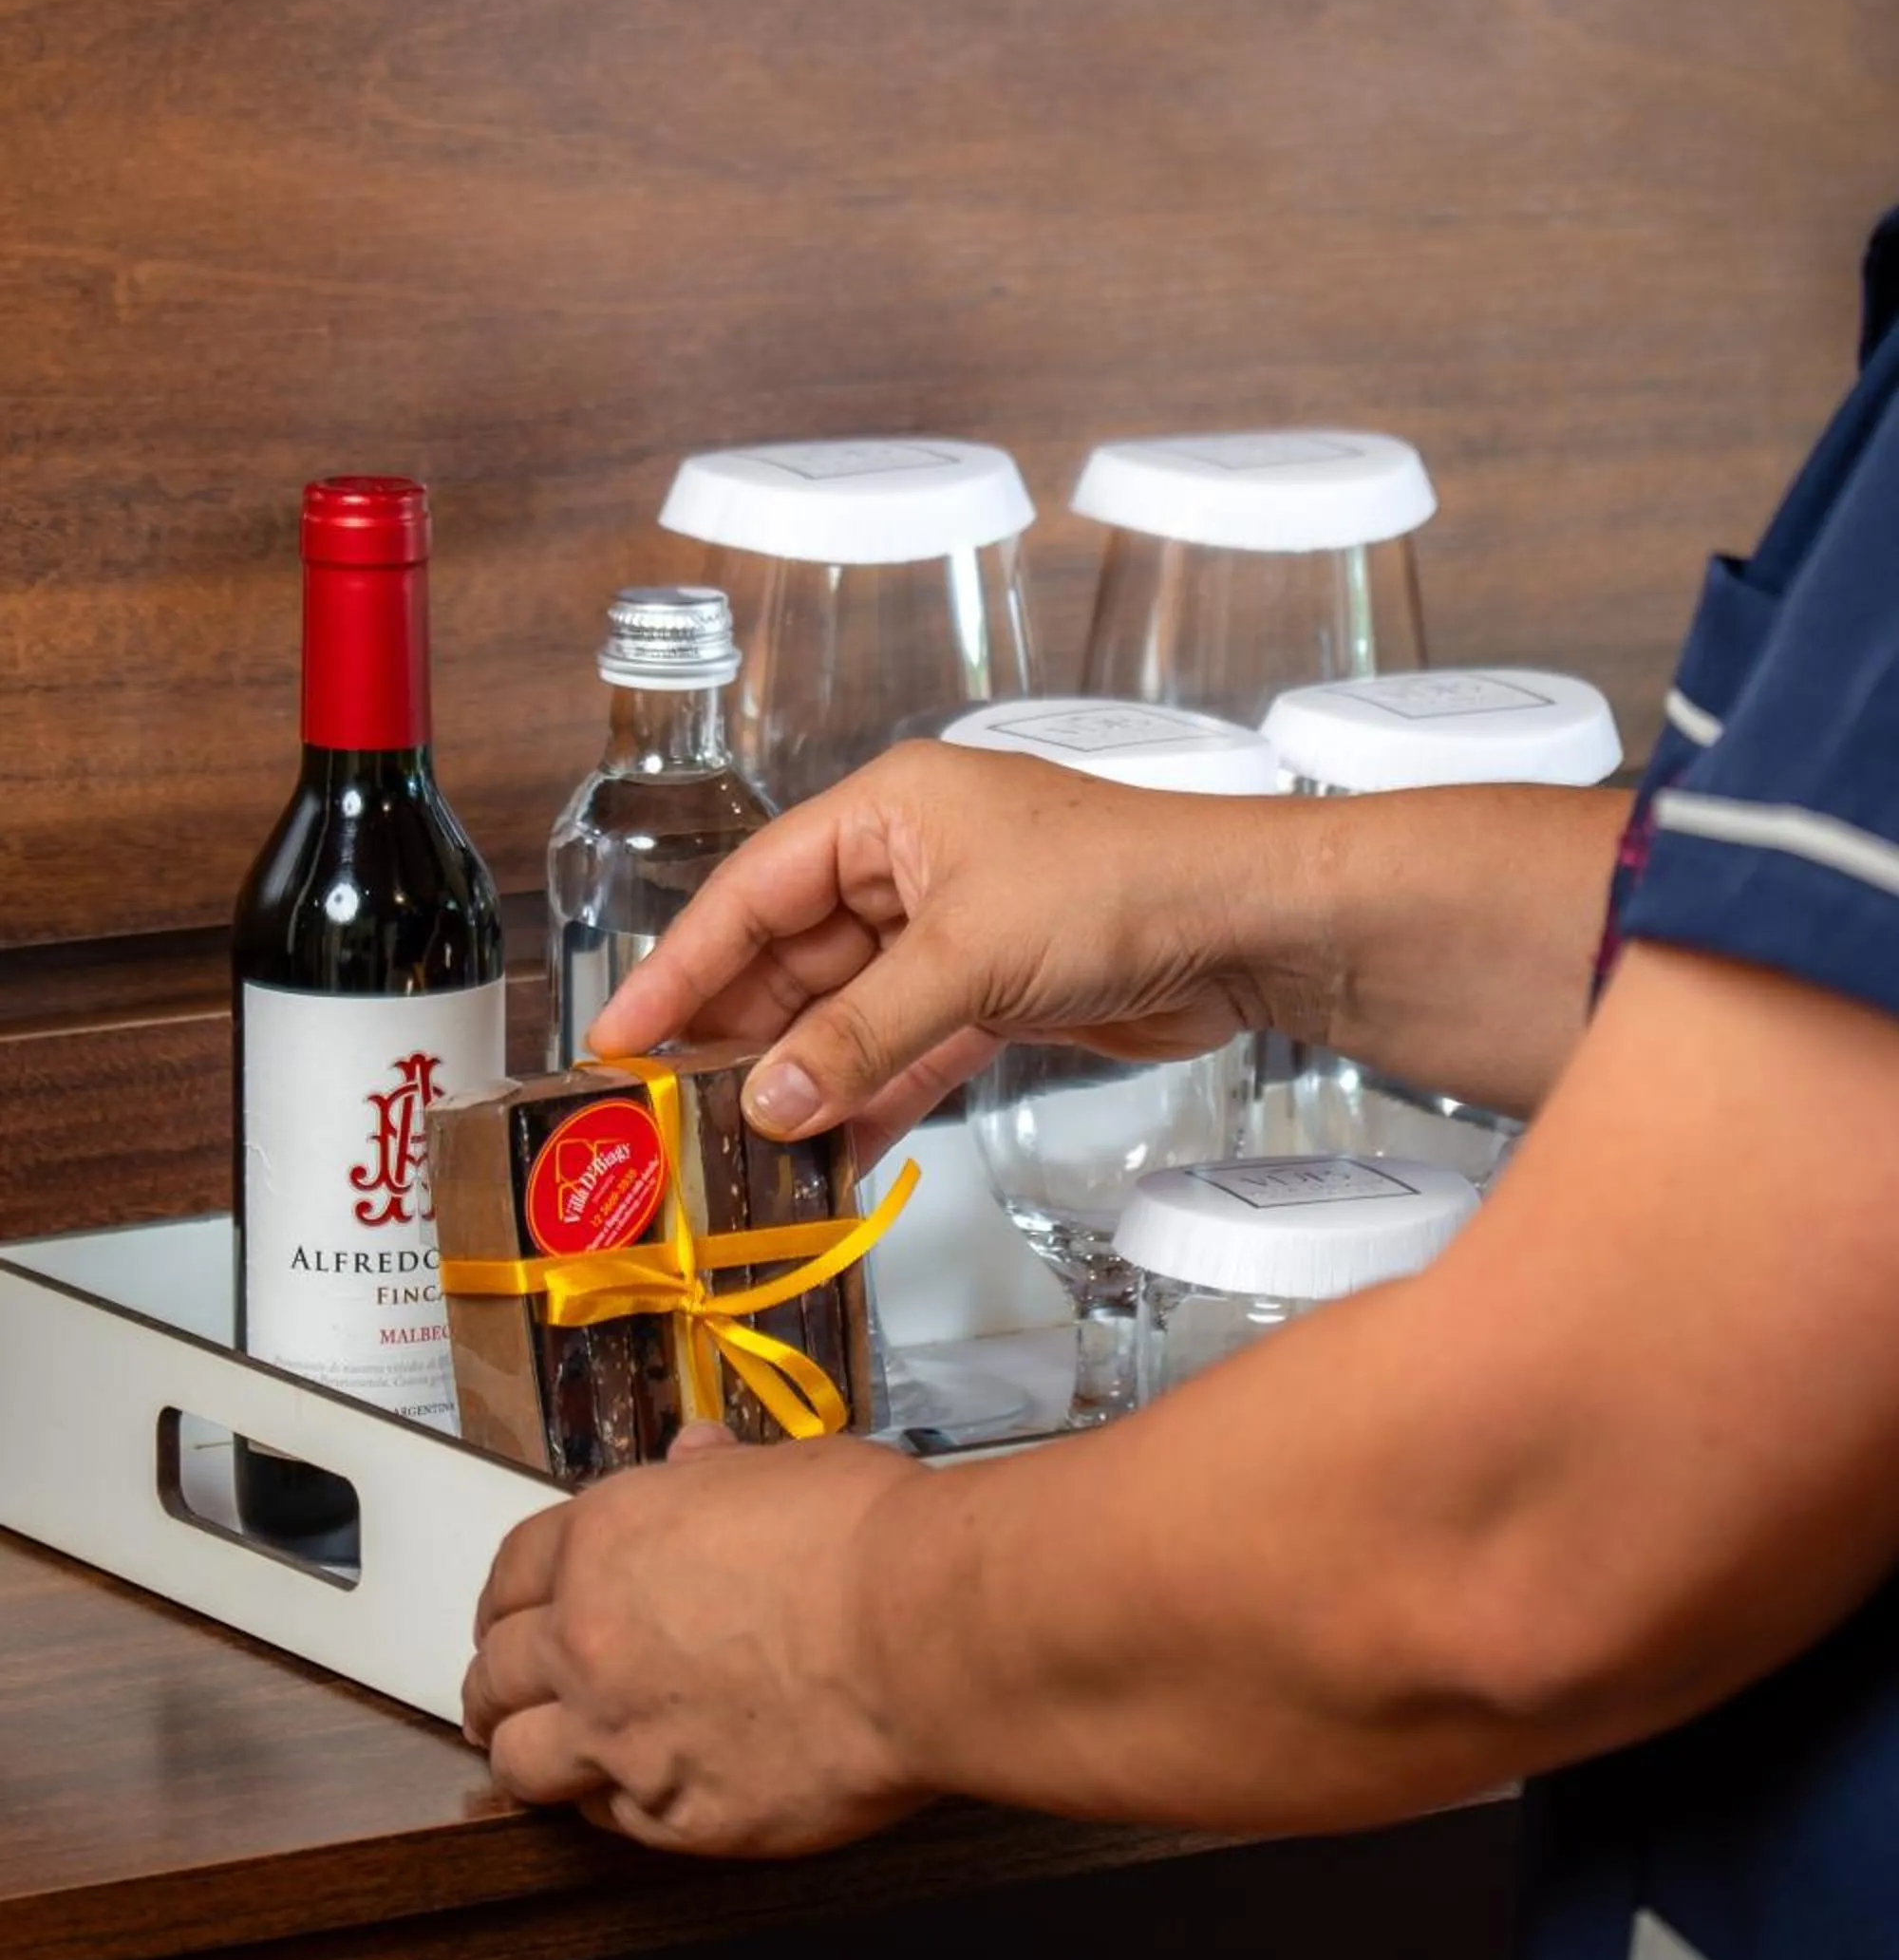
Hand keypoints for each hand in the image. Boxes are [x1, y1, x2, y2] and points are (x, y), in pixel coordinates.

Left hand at [462, 1427, 931, 1856]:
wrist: (922, 1631)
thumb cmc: (866, 1536)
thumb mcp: (783, 1468)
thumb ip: (718, 1474)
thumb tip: (697, 1456)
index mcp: (607, 1540)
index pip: (513, 1572)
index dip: (507, 1599)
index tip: (510, 1618)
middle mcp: (591, 1639)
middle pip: (498, 1671)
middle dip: (499, 1681)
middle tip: (511, 1693)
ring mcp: (625, 1737)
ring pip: (521, 1762)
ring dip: (528, 1754)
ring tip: (545, 1758)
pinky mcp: (678, 1818)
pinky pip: (608, 1821)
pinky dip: (612, 1806)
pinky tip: (637, 1793)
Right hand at [589, 739, 1265, 1155]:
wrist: (1254, 925)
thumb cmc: (1125, 887)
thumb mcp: (971, 958)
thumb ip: (862, 1033)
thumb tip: (772, 1100)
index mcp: (888, 811)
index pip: (752, 891)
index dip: (681, 967)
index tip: (621, 1036)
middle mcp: (913, 861)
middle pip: (793, 955)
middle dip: (738, 1035)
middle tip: (670, 1112)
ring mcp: (957, 927)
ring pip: (849, 1009)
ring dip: (805, 1076)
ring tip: (738, 1148)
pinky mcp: (1000, 989)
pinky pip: (910, 1045)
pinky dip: (874, 1092)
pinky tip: (830, 1148)